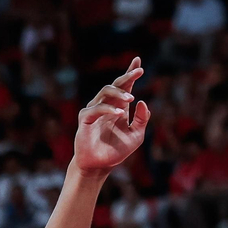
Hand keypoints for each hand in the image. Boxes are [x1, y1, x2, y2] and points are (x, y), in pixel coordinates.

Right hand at [72, 58, 151, 177]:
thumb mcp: (136, 135)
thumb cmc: (117, 151)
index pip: (125, 85)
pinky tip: (119, 113)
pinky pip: (95, 109)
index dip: (129, 72)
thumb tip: (142, 102)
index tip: (138, 60)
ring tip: (131, 97)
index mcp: (119, 106)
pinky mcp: (85, 119)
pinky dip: (108, 109)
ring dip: (119, 92)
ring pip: (105, 92)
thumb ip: (142, 120)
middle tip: (139, 71)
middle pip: (116, 84)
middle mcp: (107, 105)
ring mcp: (94, 110)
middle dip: (127, 76)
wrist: (99, 167)